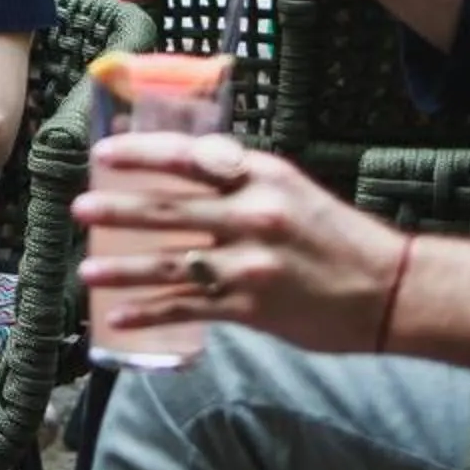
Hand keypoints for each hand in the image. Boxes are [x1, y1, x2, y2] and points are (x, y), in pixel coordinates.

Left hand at [75, 132, 405, 353]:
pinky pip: (188, 308)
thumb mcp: (293, 189)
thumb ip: (241, 179)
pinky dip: (148, 313)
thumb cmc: (337, 237)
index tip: (104, 152)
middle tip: (80, 208)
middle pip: (169, 210)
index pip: (190, 158)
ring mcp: (250, 265)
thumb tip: (189, 164)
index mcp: (263, 178)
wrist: (390, 290)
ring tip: (86, 270)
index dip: (142, 154)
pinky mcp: (251, 308)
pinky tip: (117, 316)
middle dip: (118, 209)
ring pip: (170, 264)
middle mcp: (253, 216)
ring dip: (122, 268)